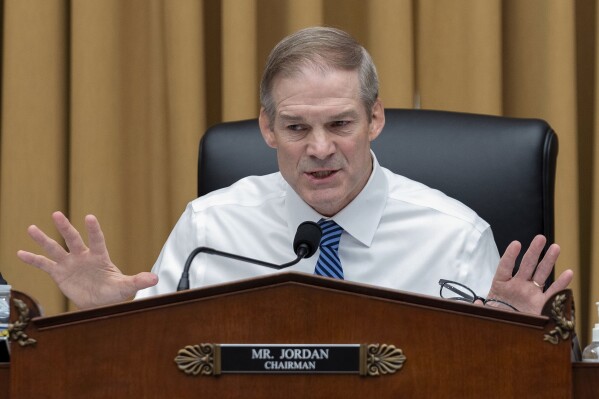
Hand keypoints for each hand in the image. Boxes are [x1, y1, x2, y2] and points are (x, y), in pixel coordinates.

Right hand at [17, 211, 157, 308]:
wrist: (99, 301)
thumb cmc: (114, 291)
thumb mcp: (126, 287)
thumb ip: (138, 281)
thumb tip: (155, 278)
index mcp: (99, 256)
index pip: (97, 240)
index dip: (94, 230)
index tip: (90, 217)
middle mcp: (83, 256)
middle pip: (73, 239)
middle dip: (65, 227)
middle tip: (57, 214)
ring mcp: (70, 263)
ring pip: (55, 248)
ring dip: (43, 239)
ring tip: (31, 228)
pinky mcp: (59, 273)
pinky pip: (44, 265)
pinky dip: (33, 259)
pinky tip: (20, 253)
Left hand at [485, 235, 572, 313]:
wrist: (507, 334)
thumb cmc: (495, 319)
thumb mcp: (484, 312)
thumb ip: (480, 307)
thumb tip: (477, 303)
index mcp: (501, 285)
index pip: (505, 266)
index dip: (510, 255)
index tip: (516, 244)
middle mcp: (517, 286)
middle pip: (526, 265)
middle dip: (533, 251)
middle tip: (540, 238)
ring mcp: (530, 293)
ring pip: (540, 273)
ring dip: (548, 261)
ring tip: (555, 247)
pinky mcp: (541, 304)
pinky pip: (552, 292)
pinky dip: (560, 284)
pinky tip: (568, 273)